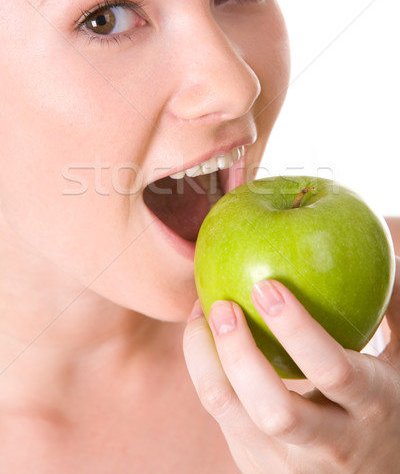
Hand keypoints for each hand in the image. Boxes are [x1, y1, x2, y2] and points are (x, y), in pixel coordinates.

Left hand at [183, 257, 399, 473]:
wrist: (380, 472)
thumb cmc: (389, 399)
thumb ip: (395, 310)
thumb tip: (385, 256)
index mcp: (373, 408)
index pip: (332, 370)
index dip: (296, 327)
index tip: (265, 285)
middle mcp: (332, 447)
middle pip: (274, 409)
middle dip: (238, 352)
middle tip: (221, 306)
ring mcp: (291, 467)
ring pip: (232, 416)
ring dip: (205, 361)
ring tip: (200, 315)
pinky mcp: (259, 469)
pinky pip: (223, 419)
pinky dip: (207, 374)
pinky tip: (206, 340)